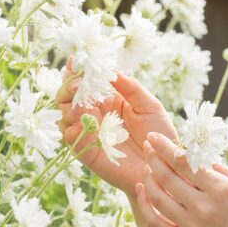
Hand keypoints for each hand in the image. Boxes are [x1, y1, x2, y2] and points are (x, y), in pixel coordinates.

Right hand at [56, 56, 178, 197]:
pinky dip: (73, 130)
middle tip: (77, 85)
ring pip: (64, 116)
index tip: (76, 61)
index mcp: (107, 99)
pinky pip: (71, 140)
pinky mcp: (87, 152)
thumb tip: (111, 71)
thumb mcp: (149, 105)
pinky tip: (84, 125)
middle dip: (68, 88)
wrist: (163, 165)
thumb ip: (130, 87)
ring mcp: (88, 133)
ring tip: (84, 107)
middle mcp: (94, 114)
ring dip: (70, 108)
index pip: (85, 82)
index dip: (77, 71)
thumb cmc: (158, 133)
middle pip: (67, 97)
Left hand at [134, 130, 227, 226]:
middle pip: (166, 177)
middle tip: (147, 146)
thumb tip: (192, 154)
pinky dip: (144, 206)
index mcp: (219, 188)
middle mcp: (203, 207)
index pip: (183, 161)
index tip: (154, 135)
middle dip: (153, 157)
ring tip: (147, 167)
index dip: (164, 146)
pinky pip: (156, 223)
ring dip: (148, 178)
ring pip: (158, 198)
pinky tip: (142, 190)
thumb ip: (216, 168)